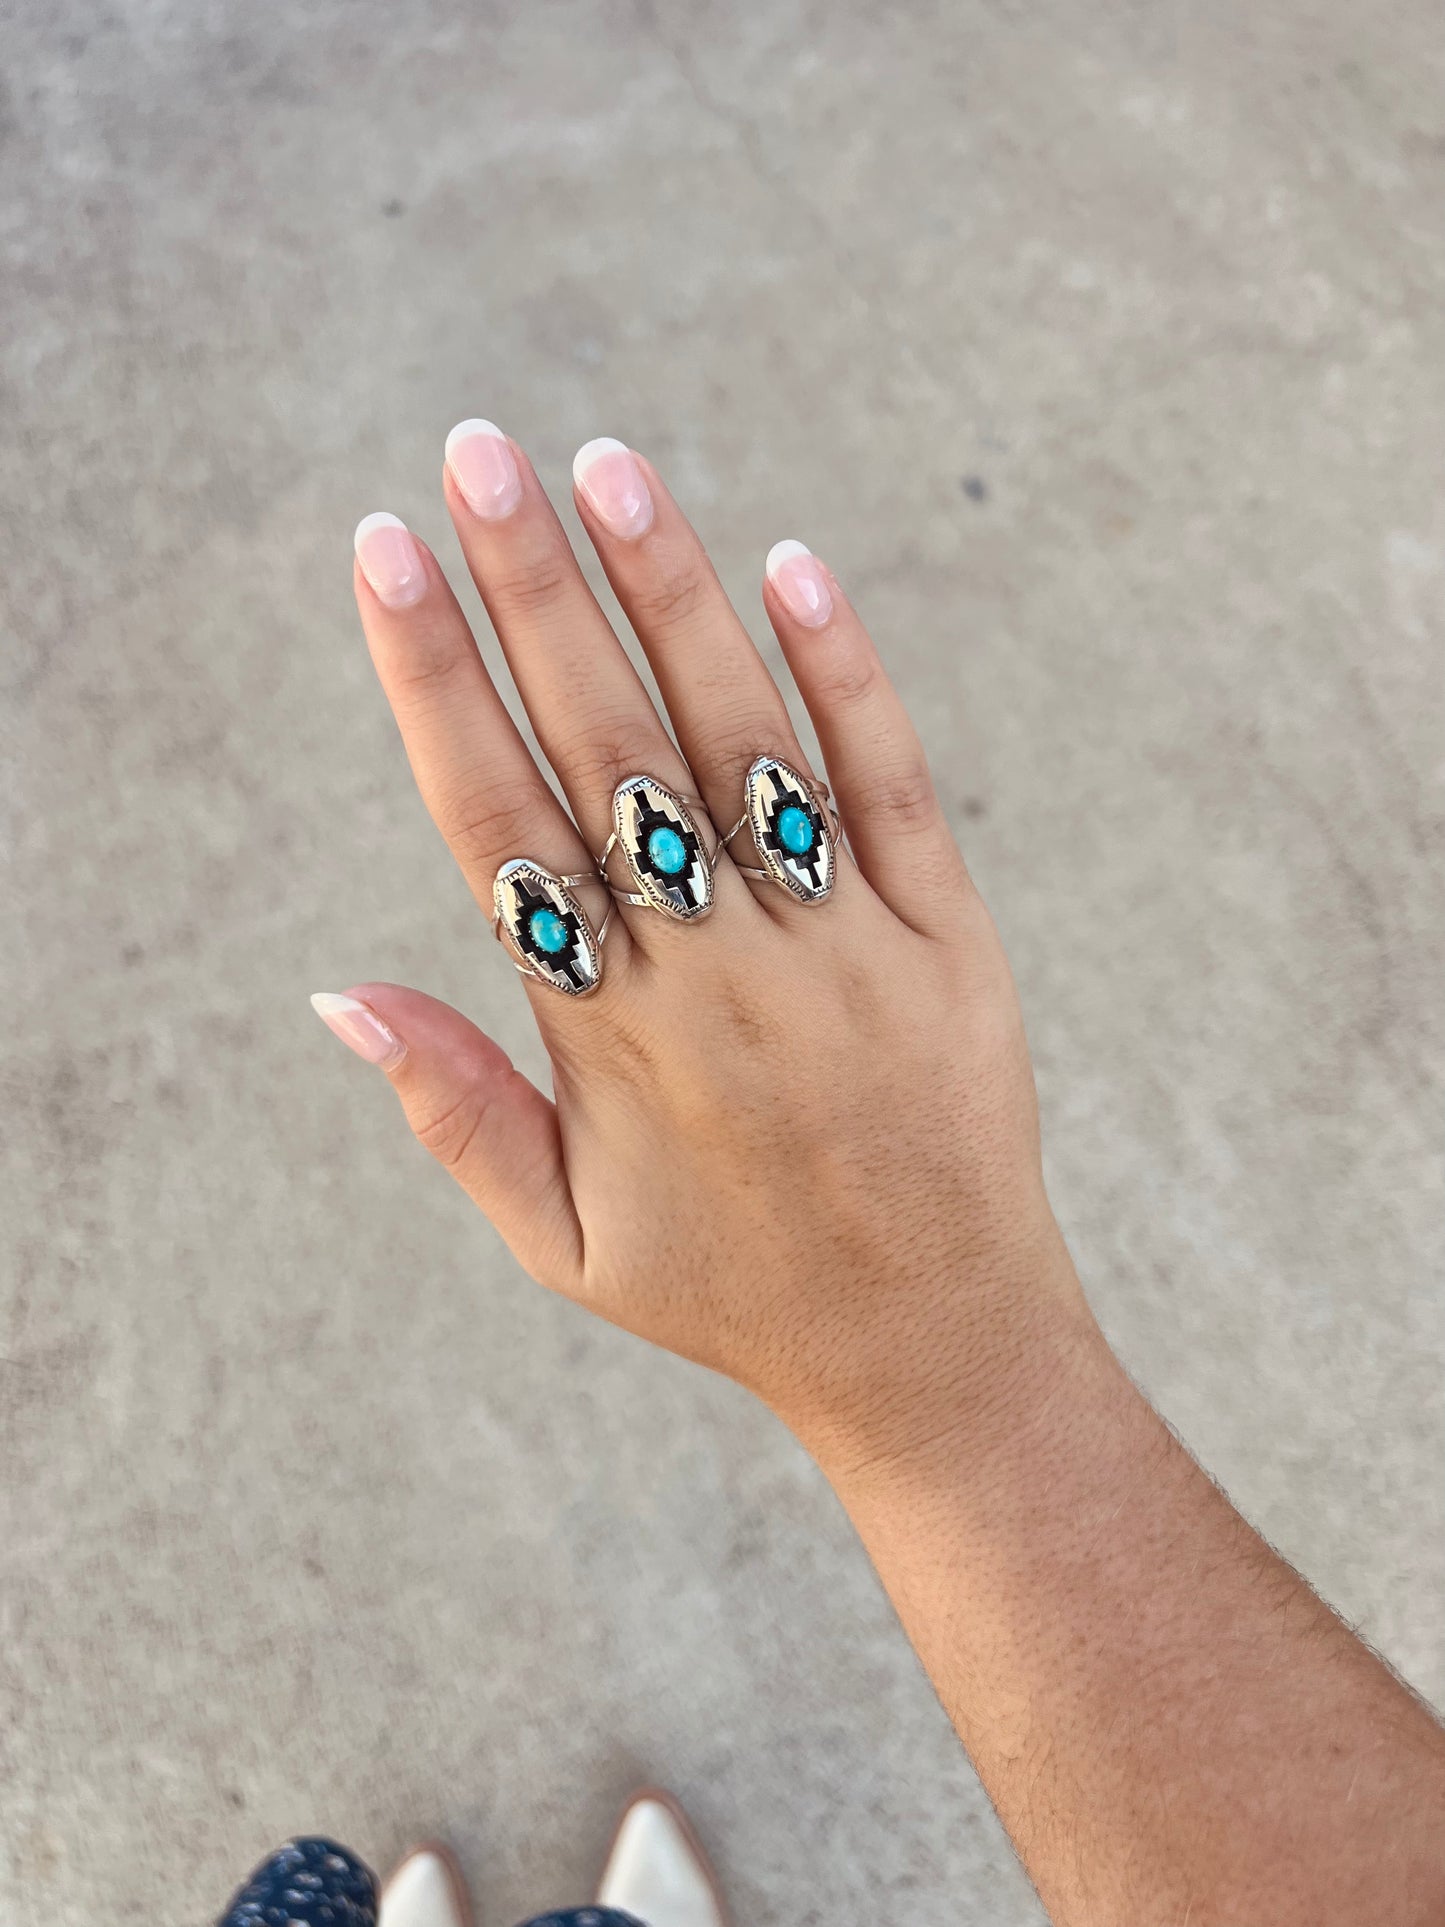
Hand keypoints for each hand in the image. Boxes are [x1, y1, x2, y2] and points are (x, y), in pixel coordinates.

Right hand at [321, 428, 1091, 1464]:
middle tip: (474, 452)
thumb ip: (455, 1109)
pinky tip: (794, 567)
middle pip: (608, 749)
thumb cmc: (731, 1289)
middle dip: (532, 593)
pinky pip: (894, 789)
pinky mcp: (951, 941)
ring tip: (604, 468)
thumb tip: (333, 994)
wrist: (935, 1343)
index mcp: (612, 1037)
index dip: (435, 680)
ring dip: (672, 599)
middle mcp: (724, 973)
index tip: (386, 555)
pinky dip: (846, 677)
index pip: (499, 820)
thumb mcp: (564, 1236)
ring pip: (745, 744)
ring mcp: (845, 948)